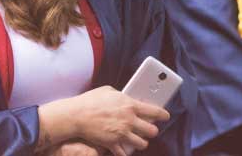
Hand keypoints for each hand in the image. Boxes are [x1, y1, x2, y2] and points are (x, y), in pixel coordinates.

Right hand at [39, 87, 168, 155]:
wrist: (76, 115)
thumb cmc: (91, 101)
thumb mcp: (110, 91)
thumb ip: (122, 96)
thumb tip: (128, 98)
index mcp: (131, 105)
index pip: (155, 111)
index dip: (163, 115)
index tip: (166, 116)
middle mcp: (129, 120)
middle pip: (152, 131)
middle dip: (152, 131)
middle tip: (149, 129)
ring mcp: (122, 133)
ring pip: (142, 144)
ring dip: (141, 143)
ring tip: (139, 140)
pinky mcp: (112, 143)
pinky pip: (124, 153)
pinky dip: (125, 152)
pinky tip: (125, 150)